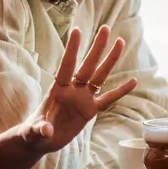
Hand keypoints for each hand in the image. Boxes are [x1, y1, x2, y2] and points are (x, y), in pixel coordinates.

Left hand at [32, 25, 139, 153]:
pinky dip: (121, 91)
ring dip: (110, 60)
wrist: (41, 140)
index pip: (66, 65)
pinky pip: (108, 99)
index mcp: (58, 89)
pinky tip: (133, 81)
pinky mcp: (90, 110)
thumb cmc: (34, 132)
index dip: (72, 49)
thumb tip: (46, 130)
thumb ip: (40, 129)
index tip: (77, 30)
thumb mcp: (34, 132)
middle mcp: (73, 89)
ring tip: (120, 42)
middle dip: (97, 47)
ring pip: (100, 76)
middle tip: (106, 28)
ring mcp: (83, 98)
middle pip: (88, 65)